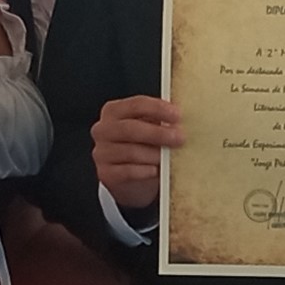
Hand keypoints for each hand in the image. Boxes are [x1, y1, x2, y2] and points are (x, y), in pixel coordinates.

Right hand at [92, 95, 180, 212]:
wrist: (130, 179)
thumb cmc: (143, 148)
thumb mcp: (149, 128)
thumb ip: (160, 120)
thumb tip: (183, 119)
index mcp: (114, 111)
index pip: (136, 104)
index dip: (158, 108)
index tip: (177, 115)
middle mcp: (104, 130)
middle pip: (131, 128)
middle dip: (158, 133)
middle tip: (179, 138)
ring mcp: (102, 152)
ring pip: (131, 152)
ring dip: (155, 155)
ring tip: (171, 158)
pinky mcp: (106, 174)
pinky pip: (128, 172)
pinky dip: (145, 171)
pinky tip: (156, 171)